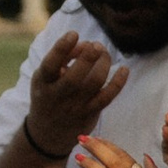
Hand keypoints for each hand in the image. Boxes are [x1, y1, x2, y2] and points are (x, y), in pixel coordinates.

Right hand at [21, 30, 129, 163]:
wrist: (48, 133)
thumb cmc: (48, 94)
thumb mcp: (45, 77)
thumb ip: (61, 59)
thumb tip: (85, 44)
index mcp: (43, 83)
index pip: (50, 64)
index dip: (62, 48)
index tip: (74, 33)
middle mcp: (58, 95)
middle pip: (75, 77)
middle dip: (88, 57)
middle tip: (96, 45)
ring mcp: (75, 106)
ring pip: (94, 83)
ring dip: (103, 64)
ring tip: (103, 52)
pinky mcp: (91, 113)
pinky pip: (107, 97)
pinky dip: (118, 82)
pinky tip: (124, 69)